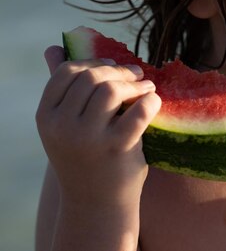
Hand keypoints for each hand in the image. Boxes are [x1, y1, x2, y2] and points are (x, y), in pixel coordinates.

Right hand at [36, 46, 160, 208]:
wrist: (97, 202)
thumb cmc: (83, 155)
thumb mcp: (65, 124)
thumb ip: (62, 87)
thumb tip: (53, 47)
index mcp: (46, 116)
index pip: (67, 71)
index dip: (93, 62)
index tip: (112, 66)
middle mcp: (61, 126)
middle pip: (93, 77)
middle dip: (119, 71)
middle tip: (137, 75)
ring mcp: (88, 139)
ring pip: (112, 89)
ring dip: (135, 83)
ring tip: (147, 87)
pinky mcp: (116, 148)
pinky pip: (139, 110)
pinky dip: (151, 99)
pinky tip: (154, 100)